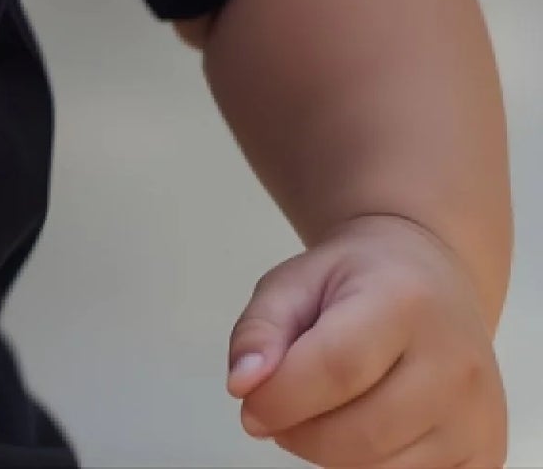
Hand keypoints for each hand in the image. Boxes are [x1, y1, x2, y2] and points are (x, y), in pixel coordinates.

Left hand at [227, 213, 506, 465]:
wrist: (430, 280)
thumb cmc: (355, 280)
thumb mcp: (294, 281)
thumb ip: (259, 328)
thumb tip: (243, 385)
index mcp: (404, 302)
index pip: (336, 367)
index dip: (282, 397)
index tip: (248, 404)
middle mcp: (456, 364)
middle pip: (361, 433)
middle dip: (300, 433)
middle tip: (277, 411)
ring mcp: (479, 417)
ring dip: (329, 455)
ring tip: (317, 414)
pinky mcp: (487, 455)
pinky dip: (369, 468)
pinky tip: (357, 429)